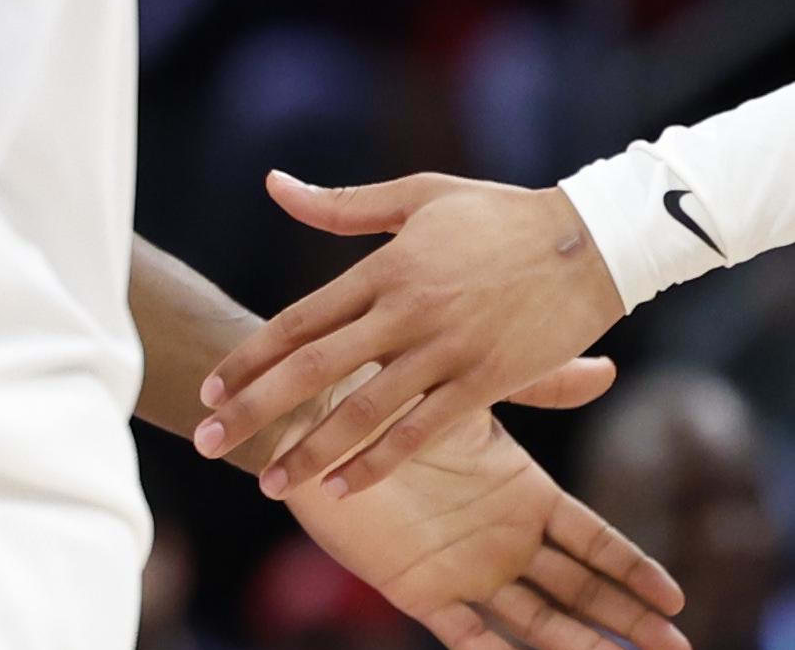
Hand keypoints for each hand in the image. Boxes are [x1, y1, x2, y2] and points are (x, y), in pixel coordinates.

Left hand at [193, 170, 627, 497]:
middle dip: (257, 408)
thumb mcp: (416, 197)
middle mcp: (405, 313)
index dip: (251, 357)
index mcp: (383, 270)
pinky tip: (342, 487)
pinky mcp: (488, 381)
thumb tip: (273, 184)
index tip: (211, 387)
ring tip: (270, 483)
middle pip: (313, 368)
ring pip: (363, 410)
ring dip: (312, 450)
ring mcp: (446, 351)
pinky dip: (380, 461)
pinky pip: (424, 430)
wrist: (593, 240)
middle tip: (210, 440)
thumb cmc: (500, 214)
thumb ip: (341, 204)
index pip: (299, 321)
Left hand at [280, 412, 684, 649]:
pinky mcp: (418, 589)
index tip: (673, 598)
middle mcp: (503, 542)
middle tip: (674, 648)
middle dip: (623, 620)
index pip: (593, 543)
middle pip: (578, 591)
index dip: (632, 571)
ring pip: (533, 620)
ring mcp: (465, 568)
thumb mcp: (473, 397)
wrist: (315, 422)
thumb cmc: (392, 398)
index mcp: (524, 500)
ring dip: (574, 644)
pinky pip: (462, 632)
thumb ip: (537, 388)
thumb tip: (607, 367)